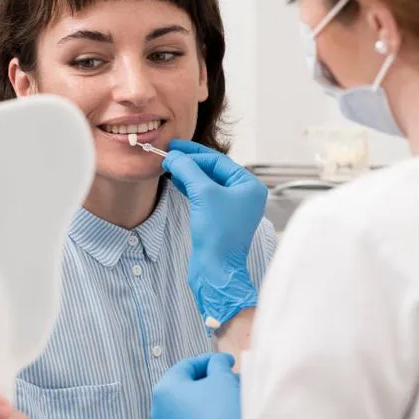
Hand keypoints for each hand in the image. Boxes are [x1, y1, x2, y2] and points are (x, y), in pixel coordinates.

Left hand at [151, 353, 240, 418]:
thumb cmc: (222, 411)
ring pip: (188, 408)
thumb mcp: (221, 378)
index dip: (210, 360)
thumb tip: (216, 363)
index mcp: (164, 390)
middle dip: (210, 380)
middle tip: (230, 378)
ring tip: (231, 396)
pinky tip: (224, 415)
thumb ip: (216, 364)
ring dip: (209, 399)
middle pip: (186, 387)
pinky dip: (205, 418)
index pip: (186, 366)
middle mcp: (159, 412)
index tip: (228, 362)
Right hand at [163, 140, 267, 327]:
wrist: (216, 270)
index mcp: (249, 186)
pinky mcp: (220, 220)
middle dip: (190, 162)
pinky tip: (176, 181)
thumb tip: (174, 156)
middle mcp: (244, 195)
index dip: (193, 153)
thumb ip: (188, 170)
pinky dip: (190, 187)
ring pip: (207, 183)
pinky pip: (204, 196)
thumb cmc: (218, 234)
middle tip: (169, 153)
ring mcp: (232, 208)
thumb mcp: (203, 194)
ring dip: (188, 174)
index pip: (218, 161)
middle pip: (213, 170)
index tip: (173, 148)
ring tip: (169, 165)